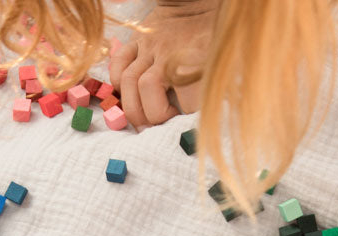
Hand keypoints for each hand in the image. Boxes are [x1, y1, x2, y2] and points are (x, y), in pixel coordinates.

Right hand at [108, 5, 211, 128]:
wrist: (194, 3)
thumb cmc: (209, 35)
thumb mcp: (219, 59)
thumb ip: (212, 87)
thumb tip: (207, 117)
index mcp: (194, 60)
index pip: (188, 103)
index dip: (187, 116)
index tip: (187, 118)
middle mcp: (168, 54)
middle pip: (148, 90)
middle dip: (153, 116)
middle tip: (160, 122)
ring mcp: (149, 47)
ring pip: (130, 82)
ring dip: (134, 107)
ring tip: (144, 115)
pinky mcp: (136, 40)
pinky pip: (118, 64)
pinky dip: (118, 83)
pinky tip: (129, 93)